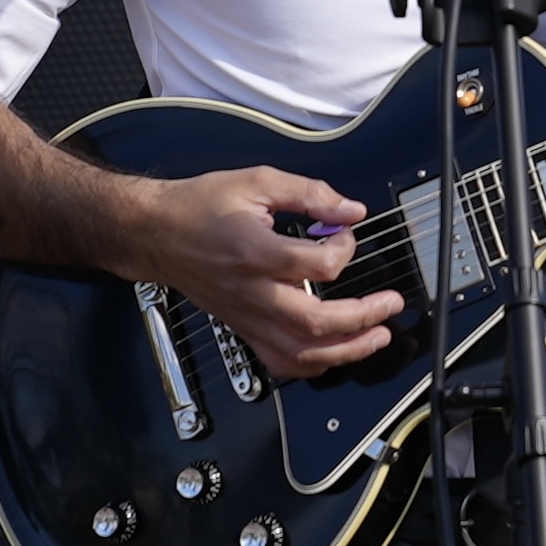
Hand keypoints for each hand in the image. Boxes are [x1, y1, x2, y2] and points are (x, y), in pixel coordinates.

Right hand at [127, 164, 398, 382]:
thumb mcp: (256, 181)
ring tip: (376, 338)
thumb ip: (309, 193)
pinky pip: (280, 361)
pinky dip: (312, 365)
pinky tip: (334, 353)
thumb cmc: (200, 206)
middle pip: (316, 322)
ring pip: (301, 353)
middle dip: (363, 318)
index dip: (345, 248)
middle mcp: (252, 292)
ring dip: (346, 351)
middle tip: (391, 305)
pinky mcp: (243, 327)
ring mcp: (247, 316)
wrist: (155, 233)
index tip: (345, 232)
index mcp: (255, 252)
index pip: (319, 266)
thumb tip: (349, 209)